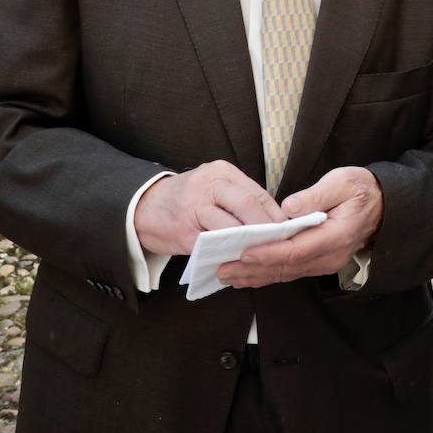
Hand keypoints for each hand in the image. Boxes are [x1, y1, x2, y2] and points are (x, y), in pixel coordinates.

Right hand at [133, 160, 285, 256]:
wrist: (143, 207)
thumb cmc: (187, 200)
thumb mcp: (212, 187)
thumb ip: (239, 198)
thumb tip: (273, 220)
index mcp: (220, 172)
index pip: (256, 192)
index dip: (275, 213)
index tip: (289, 229)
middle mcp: (208, 185)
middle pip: (247, 204)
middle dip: (267, 226)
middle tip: (281, 243)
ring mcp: (194, 208)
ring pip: (231, 226)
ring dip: (250, 242)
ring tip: (264, 253)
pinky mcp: (185, 232)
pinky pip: (213, 244)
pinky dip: (228, 253)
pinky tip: (239, 260)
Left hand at [217, 166, 382, 288]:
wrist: (382, 205)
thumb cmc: (361, 190)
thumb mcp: (342, 182)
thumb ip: (316, 195)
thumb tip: (288, 208)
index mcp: (336, 236)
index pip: (296, 250)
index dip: (268, 253)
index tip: (243, 252)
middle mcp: (330, 256)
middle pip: (286, 267)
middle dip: (252, 269)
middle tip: (222, 269)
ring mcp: (325, 263)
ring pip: (285, 273)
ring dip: (255, 275)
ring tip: (227, 275)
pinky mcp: (319, 263)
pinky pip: (290, 271)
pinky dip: (267, 273)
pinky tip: (247, 275)